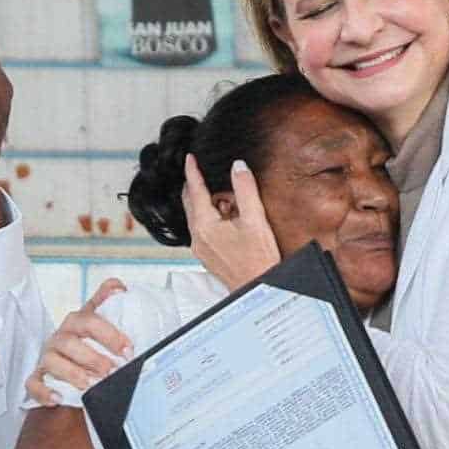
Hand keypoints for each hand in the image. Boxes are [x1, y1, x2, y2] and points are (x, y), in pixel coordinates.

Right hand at [28, 283, 137, 405]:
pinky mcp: (38, 377)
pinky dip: (44, 391)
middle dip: (92, 357)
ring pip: (52, 361)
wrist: (70, 360)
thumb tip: (119, 287)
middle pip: (70, 342)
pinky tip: (57, 398)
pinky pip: (34, 383)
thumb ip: (109, 304)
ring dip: (72, 373)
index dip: (109, 334)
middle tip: (111, 370)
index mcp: (77, 323)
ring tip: (90, 384)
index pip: (89, 320)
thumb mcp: (99, 321)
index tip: (128, 349)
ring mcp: (48, 357)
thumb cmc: (88, 341)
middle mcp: (60, 337)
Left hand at [177, 154, 284, 293]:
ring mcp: (200, 249)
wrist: (258, 290)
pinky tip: (228, 220)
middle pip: (190, 204)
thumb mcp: (256, 220)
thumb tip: (237, 166)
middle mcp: (197, 238)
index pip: (195, 191)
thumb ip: (245, 190)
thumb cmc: (259, 260)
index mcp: (205, 226)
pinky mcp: (207, 257)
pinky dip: (210, 218)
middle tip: (205, 174)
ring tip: (226, 200)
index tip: (189, 158)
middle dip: (197, 187)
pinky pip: (202, 230)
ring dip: (206, 204)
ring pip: (197, 217)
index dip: (192, 172)